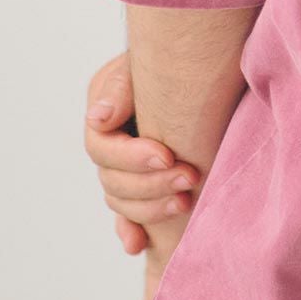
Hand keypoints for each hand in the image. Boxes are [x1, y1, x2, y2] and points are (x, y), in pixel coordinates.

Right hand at [84, 51, 202, 254]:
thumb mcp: (143, 62)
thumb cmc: (177, 55)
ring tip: (185, 202)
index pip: (102, 149)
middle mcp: (109, 145)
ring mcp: (124, 169)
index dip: (132, 158)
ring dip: (150, 209)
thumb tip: (98, 118)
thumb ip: (121, 87)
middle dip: (151, 185)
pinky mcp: (144, 186)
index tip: (167, 154)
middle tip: (189, 178)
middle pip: (112, 182)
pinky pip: (127, 219)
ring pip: (122, 203)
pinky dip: (131, 232)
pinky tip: (138, 244)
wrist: (202, 62)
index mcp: (104, 114)